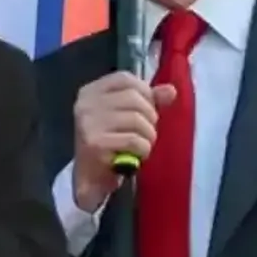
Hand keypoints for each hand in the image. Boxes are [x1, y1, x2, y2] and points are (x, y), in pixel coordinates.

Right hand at [72, 71, 175, 211]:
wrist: (89, 177)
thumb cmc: (110, 142)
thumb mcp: (125, 116)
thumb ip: (147, 101)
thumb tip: (171, 91)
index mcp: (90, 92)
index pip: (125, 79)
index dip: (145, 92)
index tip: (146, 109)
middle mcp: (85, 104)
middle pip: (134, 98)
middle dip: (150, 117)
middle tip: (147, 132)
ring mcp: (88, 124)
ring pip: (136, 119)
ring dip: (148, 136)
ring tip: (142, 145)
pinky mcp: (95, 144)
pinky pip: (134, 140)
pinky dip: (143, 150)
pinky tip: (136, 155)